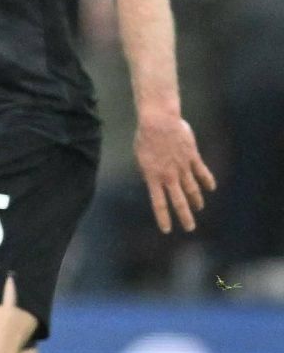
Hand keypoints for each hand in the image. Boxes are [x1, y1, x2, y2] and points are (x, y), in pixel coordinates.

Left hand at [133, 106, 215, 232]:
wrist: (158, 122)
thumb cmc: (145, 138)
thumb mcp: (141, 158)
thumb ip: (148, 172)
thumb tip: (153, 182)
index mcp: (153, 177)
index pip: (159, 204)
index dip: (163, 218)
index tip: (167, 230)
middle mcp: (169, 175)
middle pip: (179, 201)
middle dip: (185, 216)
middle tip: (190, 228)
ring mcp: (182, 167)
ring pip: (192, 189)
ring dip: (196, 200)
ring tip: (199, 208)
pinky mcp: (192, 157)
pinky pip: (202, 172)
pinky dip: (207, 180)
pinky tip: (211, 188)